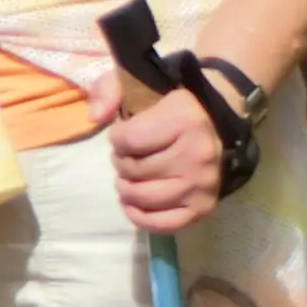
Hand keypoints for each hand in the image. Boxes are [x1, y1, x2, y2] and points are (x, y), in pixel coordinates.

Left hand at [91, 72, 225, 229]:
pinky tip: (131, 205)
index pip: (128, 140)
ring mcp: (203, 185)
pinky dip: (142, 218)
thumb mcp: (134, 81)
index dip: (116, 139)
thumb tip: (94, 117)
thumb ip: (107, 90)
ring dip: (127, 189)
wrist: (213, 120)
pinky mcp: (205, 207)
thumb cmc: (167, 102)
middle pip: (135, 170)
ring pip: (146, 197)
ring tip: (128, 177)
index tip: (122, 134)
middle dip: (120, 164)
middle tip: (126, 157)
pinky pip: (166, 224)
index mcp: (183, 120)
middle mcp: (198, 155)